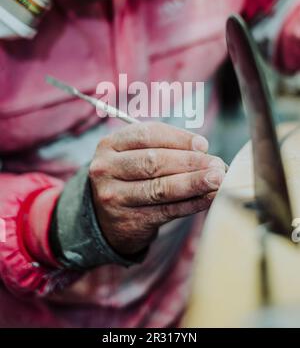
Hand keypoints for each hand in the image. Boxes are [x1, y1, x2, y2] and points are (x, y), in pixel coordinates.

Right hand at [89, 122, 225, 255]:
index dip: (178, 138)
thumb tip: (203, 150)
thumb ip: (164, 148)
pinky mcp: (128, 221)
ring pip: (160, 188)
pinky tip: (208, 198)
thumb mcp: (135, 154)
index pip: (147, 134)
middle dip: (190, 162)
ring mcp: (114, 197)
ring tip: (217, 180)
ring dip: (194, 183)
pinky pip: (166, 211)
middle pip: (153, 161)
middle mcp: (106, 169)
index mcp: (109, 144)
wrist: (106, 218)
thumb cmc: (130, 177)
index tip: (203, 145)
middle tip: (217, 165)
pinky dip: (191, 204)